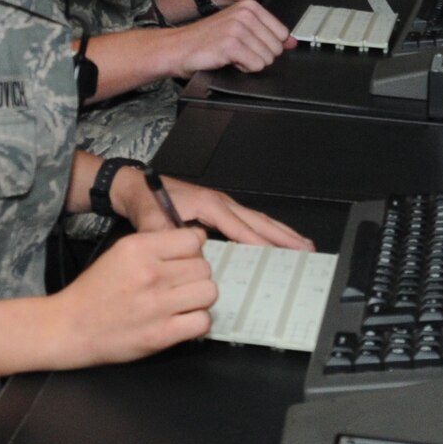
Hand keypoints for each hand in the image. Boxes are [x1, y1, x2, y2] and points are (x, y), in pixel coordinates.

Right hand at [54, 227, 215, 364]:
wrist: (72, 327)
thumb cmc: (96, 290)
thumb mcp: (120, 252)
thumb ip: (155, 245)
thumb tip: (195, 243)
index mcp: (138, 248)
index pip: (193, 238)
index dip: (193, 249)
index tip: (185, 258)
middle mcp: (151, 273)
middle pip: (204, 266)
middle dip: (196, 274)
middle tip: (181, 283)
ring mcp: (158, 305)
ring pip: (209, 292)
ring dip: (200, 297)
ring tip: (184, 301)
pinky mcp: (162, 334)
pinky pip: (203, 321)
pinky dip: (197, 321)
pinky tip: (182, 320)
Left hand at [129, 176, 313, 249]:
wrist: (134, 186)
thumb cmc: (145, 200)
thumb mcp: (151, 222)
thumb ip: (167, 239)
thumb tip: (184, 255)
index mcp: (208, 204)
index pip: (240, 228)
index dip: (259, 243)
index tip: (278, 257)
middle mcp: (219, 202)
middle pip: (259, 221)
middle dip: (284, 236)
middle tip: (307, 250)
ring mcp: (221, 204)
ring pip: (257, 220)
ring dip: (280, 233)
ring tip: (302, 246)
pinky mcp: (218, 209)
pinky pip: (248, 221)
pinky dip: (266, 231)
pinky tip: (275, 242)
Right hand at [169, 0, 294, 76]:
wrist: (178, 47)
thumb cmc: (206, 39)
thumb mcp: (240, 29)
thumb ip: (268, 34)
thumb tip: (292, 42)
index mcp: (250, 6)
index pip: (282, 33)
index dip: (266, 45)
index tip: (250, 43)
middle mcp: (245, 14)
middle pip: (276, 48)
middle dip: (259, 55)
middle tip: (238, 50)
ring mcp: (238, 28)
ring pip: (267, 59)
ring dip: (249, 62)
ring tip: (231, 54)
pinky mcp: (231, 45)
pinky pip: (255, 65)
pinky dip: (243, 68)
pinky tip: (228, 59)